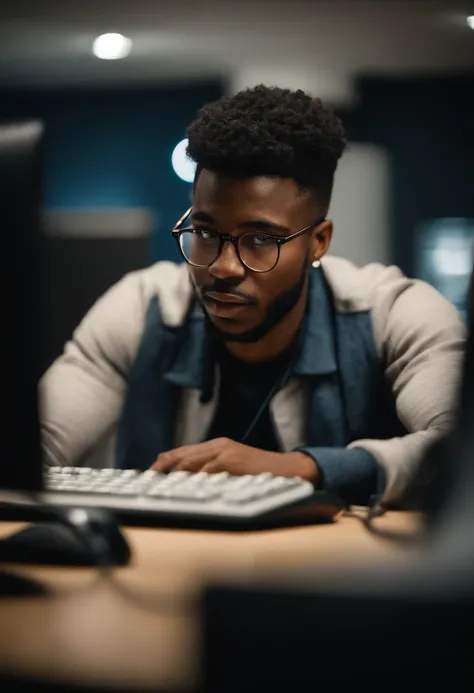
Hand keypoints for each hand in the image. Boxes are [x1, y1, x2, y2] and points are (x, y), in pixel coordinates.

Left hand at [150, 438, 319, 483]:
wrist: (285, 469)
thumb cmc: (259, 471)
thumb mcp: (233, 466)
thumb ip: (214, 468)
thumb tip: (191, 479)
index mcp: (217, 446)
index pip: (184, 451)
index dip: (165, 460)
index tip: (151, 471)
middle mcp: (218, 446)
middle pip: (182, 454)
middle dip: (162, 465)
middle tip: (147, 476)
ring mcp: (225, 452)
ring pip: (190, 460)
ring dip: (172, 472)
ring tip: (158, 481)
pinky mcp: (232, 461)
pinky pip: (207, 470)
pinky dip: (193, 477)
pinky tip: (183, 484)